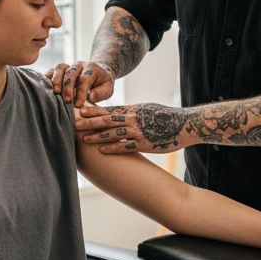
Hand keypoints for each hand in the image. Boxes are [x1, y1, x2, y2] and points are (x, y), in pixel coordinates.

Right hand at [46, 61, 113, 106]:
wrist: (98, 73)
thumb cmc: (102, 84)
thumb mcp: (108, 89)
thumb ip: (101, 93)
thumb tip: (90, 97)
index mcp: (92, 69)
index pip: (85, 79)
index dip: (81, 92)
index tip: (79, 105)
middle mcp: (79, 65)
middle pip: (71, 73)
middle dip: (68, 87)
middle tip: (67, 101)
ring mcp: (68, 66)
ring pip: (60, 68)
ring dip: (56, 81)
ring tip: (55, 93)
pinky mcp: (60, 70)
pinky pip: (51, 70)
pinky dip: (47, 77)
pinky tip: (45, 88)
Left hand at [75, 103, 189, 153]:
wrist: (185, 124)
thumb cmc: (167, 116)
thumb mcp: (148, 109)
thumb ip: (134, 111)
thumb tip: (122, 112)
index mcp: (134, 109)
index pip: (110, 108)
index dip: (94, 110)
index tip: (80, 110)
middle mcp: (134, 119)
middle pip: (108, 119)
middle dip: (90, 122)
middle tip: (75, 124)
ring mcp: (138, 131)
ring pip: (113, 133)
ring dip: (97, 136)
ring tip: (84, 139)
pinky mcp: (144, 144)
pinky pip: (125, 146)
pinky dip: (112, 148)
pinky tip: (102, 150)